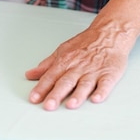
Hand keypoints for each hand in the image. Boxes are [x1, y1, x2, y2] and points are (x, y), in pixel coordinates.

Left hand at [25, 0, 139, 110]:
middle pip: (65, 82)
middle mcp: (78, 67)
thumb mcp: (62, 51)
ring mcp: (93, 71)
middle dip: (56, 94)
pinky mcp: (109, 74)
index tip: (33, 99)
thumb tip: (30, 74)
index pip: (50, 77)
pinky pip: (105, 84)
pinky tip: (97, 99)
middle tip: (48, 106)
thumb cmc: (85, 44)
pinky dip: (101, 91)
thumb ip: (46, 65)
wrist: (108, 34)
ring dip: (78, 95)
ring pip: (84, 84)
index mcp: (65, 62)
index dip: (41, 88)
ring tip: (71, 105)